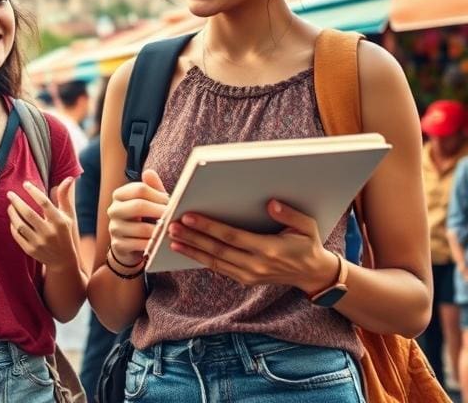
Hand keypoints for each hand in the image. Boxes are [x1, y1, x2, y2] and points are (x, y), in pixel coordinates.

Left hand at [8, 178, 79, 269]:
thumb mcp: (68, 215)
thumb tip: (69, 178)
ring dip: (12, 213)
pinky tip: (12, 219)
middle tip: (9, 193)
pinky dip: (13, 226)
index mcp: (59, 222)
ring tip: (10, 206)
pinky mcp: (31, 251)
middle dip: (17, 201)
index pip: (44, 203)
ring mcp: (39, 243)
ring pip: (20, 225)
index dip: (33, 191)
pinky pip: (17, 235)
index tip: (25, 183)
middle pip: (28, 213)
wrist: (63, 261)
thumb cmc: (65, 233)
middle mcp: (49, 232)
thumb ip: (64, 197)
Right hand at [107, 168, 168, 265]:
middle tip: (175, 216)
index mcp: (120, 195)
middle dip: (160, 211)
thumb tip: (149, 172)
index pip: (139, 189)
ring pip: (141, 228)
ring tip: (172, 230)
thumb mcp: (148, 201)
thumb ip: (152, 187)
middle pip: (138, 206)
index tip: (171, 202)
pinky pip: (140, 245)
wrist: (129, 245)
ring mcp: (114, 228)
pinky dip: (154, 244)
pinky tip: (163, 242)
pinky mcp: (119, 245)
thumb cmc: (143, 218)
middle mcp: (114, 210)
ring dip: (159, 230)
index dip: (159, 195)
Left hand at [167, 199, 339, 292]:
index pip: (232, 236)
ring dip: (192, 250)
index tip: (189, 217)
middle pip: (217, 250)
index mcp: (269, 249)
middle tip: (171, 227)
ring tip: (172, 239)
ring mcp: (250, 275)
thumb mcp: (306, 227)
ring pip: (214, 262)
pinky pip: (220, 269)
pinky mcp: (246, 280)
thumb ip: (290, 215)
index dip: (208, 227)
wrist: (312, 275)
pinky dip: (201, 260)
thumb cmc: (308, 244)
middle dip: (192, 238)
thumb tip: (271, 203)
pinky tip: (186, 251)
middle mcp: (256, 265)